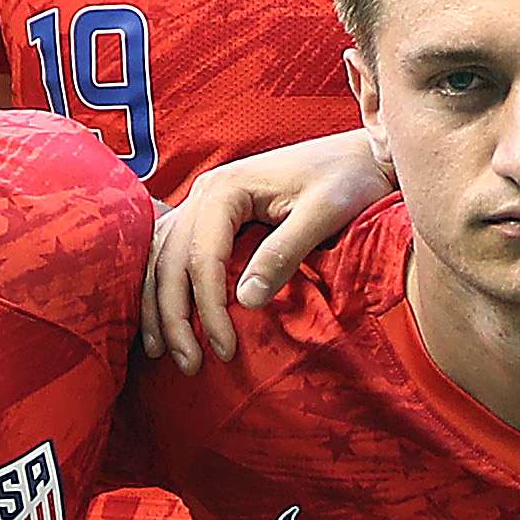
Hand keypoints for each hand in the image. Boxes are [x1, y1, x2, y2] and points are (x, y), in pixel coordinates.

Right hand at [149, 131, 391, 364]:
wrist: (360, 155)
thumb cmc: (347, 179)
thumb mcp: (323, 214)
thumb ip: (284, 252)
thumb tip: (245, 301)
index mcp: (226, 189)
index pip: (201, 256)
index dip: (208, 308)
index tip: (225, 349)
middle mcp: (204, 193)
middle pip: (170, 261)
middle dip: (173, 317)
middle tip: (189, 365)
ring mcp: (204, 203)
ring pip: (162, 259)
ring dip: (159, 307)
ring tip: (162, 353)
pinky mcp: (213, 217)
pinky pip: (174, 253)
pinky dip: (165, 287)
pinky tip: (164, 319)